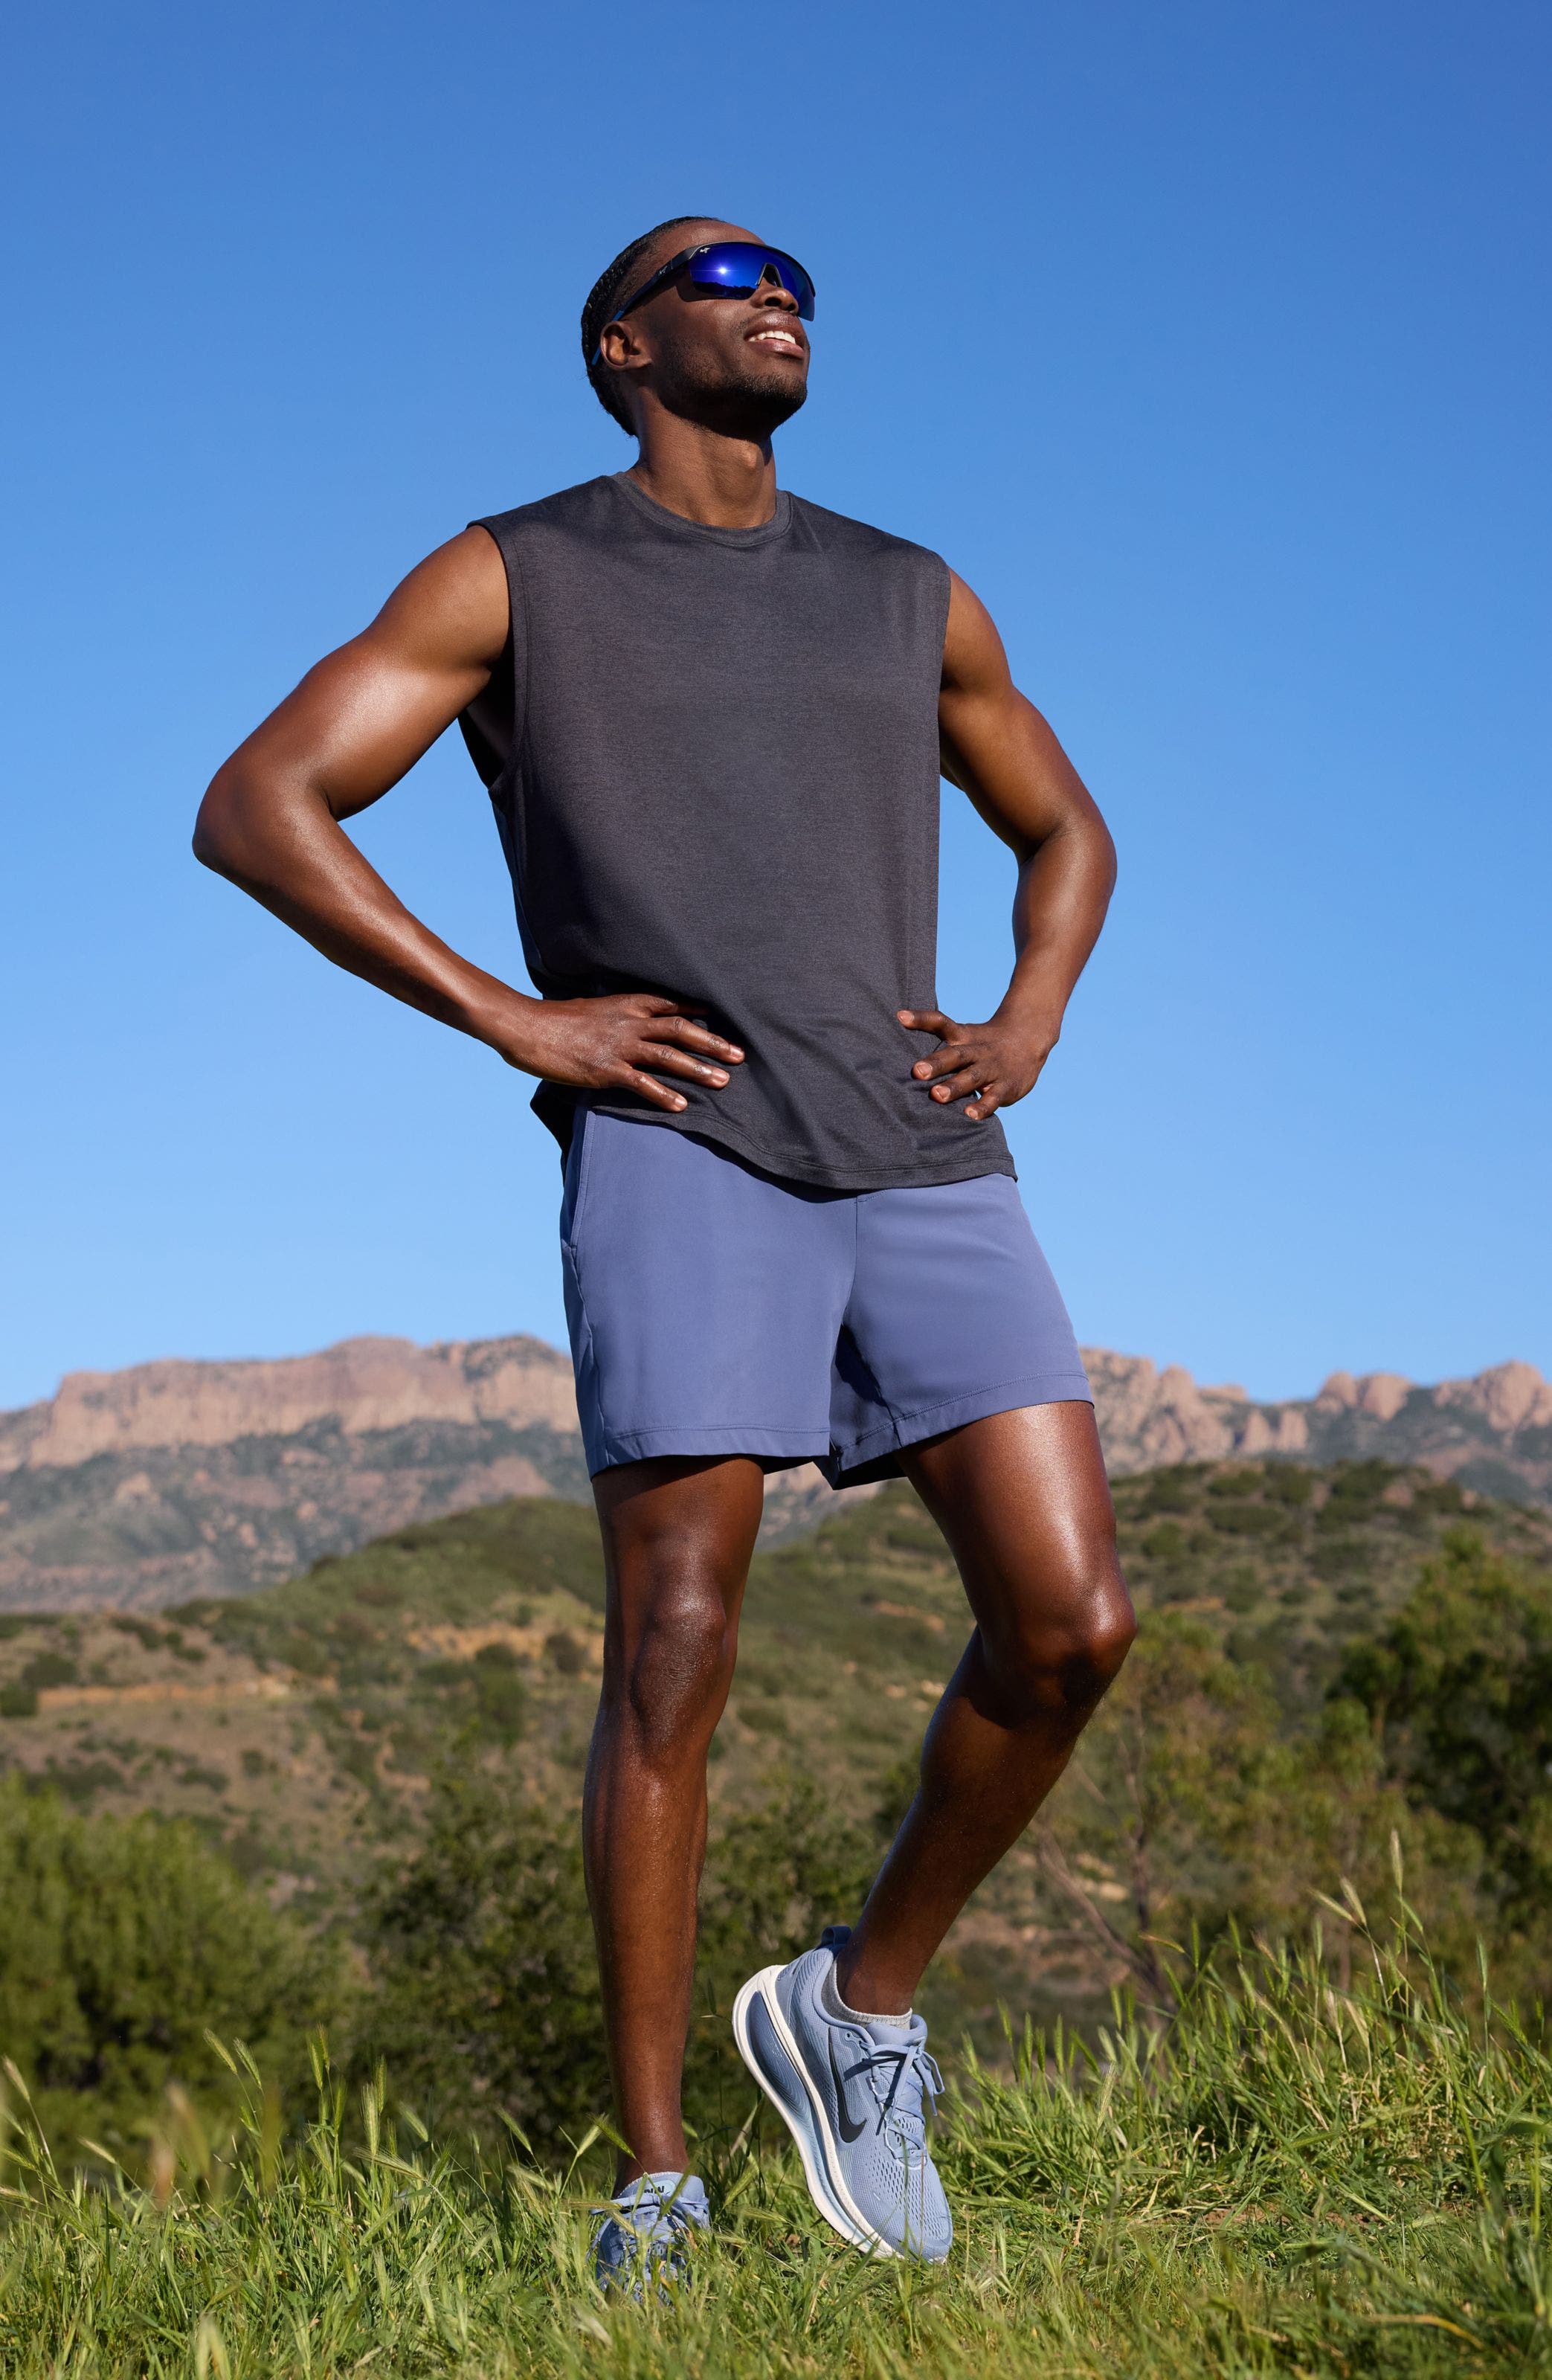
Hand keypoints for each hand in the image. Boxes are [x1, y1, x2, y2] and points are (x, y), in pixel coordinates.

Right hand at [486, 990, 742, 1113]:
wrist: (528, 1026)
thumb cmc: (554, 1019)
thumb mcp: (590, 1008)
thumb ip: (613, 1015)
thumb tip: (622, 1021)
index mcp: (626, 1003)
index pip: (671, 1005)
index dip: (698, 1011)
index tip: (720, 1018)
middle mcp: (629, 1022)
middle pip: (681, 1030)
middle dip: (712, 1043)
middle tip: (739, 1055)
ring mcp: (619, 1046)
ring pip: (669, 1056)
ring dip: (698, 1069)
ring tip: (723, 1081)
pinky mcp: (606, 1070)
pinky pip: (642, 1083)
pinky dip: (664, 1095)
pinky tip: (681, 1105)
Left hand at [897, 1007, 1055, 1122]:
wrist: (1028, 1039)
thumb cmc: (983, 1044)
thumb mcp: (962, 1036)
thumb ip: (936, 1043)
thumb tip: (896, 1054)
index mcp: (963, 1037)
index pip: (941, 1023)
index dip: (921, 1019)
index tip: (900, 1016)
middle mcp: (976, 1051)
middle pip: (955, 1054)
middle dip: (936, 1063)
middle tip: (916, 1071)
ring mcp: (992, 1068)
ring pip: (972, 1077)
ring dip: (955, 1086)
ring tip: (937, 1096)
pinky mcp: (1006, 1086)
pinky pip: (994, 1098)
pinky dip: (982, 1107)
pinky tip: (970, 1115)